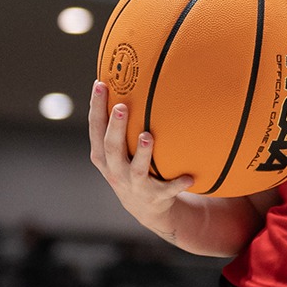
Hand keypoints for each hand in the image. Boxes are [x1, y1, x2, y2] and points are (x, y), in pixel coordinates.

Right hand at [87, 80, 193, 228]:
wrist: (146, 208)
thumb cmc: (131, 165)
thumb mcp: (121, 148)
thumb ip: (121, 123)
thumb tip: (129, 78)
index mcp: (104, 155)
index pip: (95, 128)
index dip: (96, 108)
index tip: (100, 84)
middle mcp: (115, 170)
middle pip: (111, 148)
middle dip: (115, 128)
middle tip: (123, 107)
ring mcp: (135, 185)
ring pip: (136, 169)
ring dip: (142, 153)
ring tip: (148, 136)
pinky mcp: (156, 196)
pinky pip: (168, 189)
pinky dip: (178, 183)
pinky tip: (191, 177)